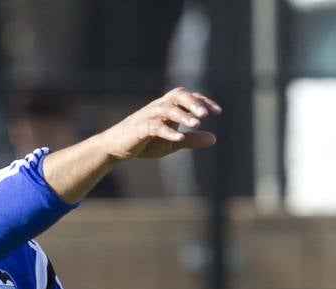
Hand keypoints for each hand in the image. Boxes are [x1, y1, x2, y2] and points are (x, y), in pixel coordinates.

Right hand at [104, 88, 221, 160]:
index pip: (188, 98)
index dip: (203, 102)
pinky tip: (179, 136)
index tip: (218, 112)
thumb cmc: (147, 141)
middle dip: (193, 102)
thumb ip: (192, 139)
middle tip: (206, 114)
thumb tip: (214, 139)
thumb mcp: (174, 142)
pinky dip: (167, 130)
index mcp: (169, 108)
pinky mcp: (140, 128)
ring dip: (183, 115)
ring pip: (167, 109)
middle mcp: (159, 107)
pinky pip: (154, 126)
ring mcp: (149, 116)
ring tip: (197, 124)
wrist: (117, 146)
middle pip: (177, 95)